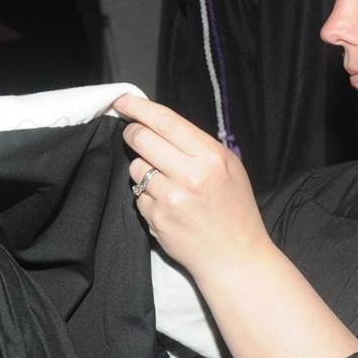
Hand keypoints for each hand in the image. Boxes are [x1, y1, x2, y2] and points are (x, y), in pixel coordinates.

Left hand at [113, 94, 269, 279]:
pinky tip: (167, 204)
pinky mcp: (157, 218)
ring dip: (143, 169)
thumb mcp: (229, 167)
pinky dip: (147, 196)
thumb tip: (159, 123)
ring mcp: (171, 198)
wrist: (235, 256)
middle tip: (134, 135)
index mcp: (210, 156)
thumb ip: (197, 144)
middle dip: (133, 133)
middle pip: (142, 139)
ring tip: (165, 181)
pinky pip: (138, 195)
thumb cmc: (233, 208)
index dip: (139, 108)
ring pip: (136, 167)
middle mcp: (190, 175)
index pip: (166, 121)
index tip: (123, 100)